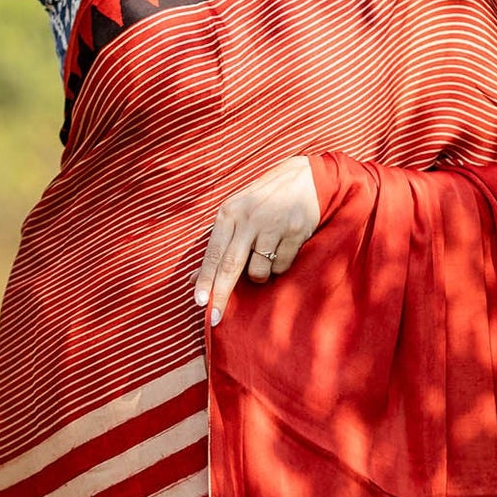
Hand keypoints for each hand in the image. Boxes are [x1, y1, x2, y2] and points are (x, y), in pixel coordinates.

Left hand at [193, 156, 320, 325]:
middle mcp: (248, 219)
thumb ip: (217, 245)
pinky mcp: (295, 232)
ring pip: (259, 271)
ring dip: (260, 276)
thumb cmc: (264, 200)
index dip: (205, 280)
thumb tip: (191, 279)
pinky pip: (281, 266)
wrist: (305, 178)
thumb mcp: (236, 213)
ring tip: (265, 257)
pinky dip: (280, 265)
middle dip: (222, 295)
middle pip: (231, 266)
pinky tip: (282, 249)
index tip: (199, 302)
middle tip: (215, 318)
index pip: (213, 254)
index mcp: (229, 213)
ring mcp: (273, 225)